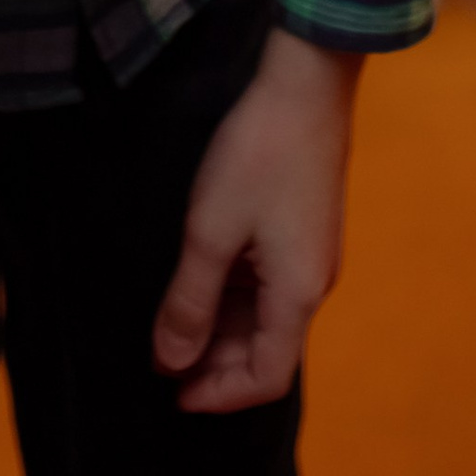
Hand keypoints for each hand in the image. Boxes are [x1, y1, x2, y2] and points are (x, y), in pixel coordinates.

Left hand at [153, 28, 364, 416]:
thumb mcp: (210, 230)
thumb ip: (189, 302)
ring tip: (172, 317)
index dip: (218, 394)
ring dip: (222, 326)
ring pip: (266, 314)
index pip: (265, 378)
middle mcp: (313, 283)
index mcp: (297, 295)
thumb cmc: (258, 154)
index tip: (172, 391)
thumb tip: (171, 361)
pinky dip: (235, 293)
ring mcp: (311, 253)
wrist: (306, 80)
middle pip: (266, 349)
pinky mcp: (305, 225)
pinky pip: (270, 282)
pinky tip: (201, 276)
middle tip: (162, 354)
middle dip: (214, 362)